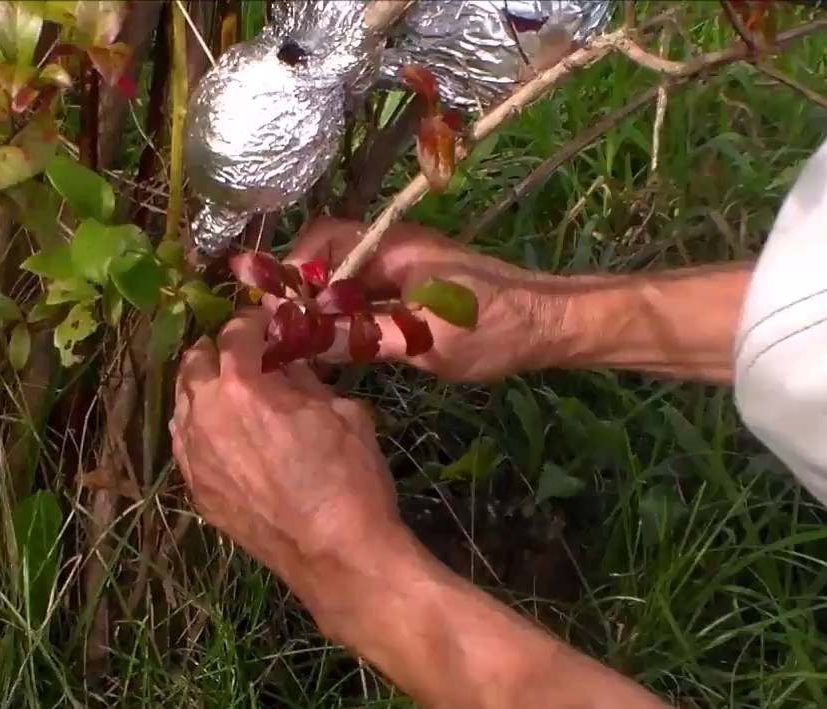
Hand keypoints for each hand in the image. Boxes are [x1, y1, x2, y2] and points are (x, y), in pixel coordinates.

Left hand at [169, 308, 403, 596]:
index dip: (253, 322)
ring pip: (182, 403)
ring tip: (234, 394)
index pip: (234, 332)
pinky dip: (201, 428)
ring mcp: (193, 456)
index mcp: (241, 385)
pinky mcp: (195, 490)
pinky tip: (226, 435)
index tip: (268, 325)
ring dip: (205, 389)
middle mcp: (204, 415)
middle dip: (219, 351)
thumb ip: (303, 377)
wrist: (336, 553)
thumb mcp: (342, 410)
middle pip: (194, 362)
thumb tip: (286, 361)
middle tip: (246, 356)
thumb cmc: (350, 476)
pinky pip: (186, 444)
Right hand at [283, 217, 572, 382]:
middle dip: (301, 294)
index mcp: (393, 247)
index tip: (277, 311)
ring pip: (345, 284)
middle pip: (328, 262)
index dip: (292, 272)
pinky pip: (365, 300)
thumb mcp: (425, 338)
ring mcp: (404, 271)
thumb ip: (364, 337)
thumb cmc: (493, 327)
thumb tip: (303, 339)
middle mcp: (392, 251)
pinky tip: (338, 349)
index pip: (322, 241)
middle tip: (284, 335)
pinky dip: (346, 320)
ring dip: (323, 310)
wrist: (549, 327)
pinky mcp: (413, 294)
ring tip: (302, 345)